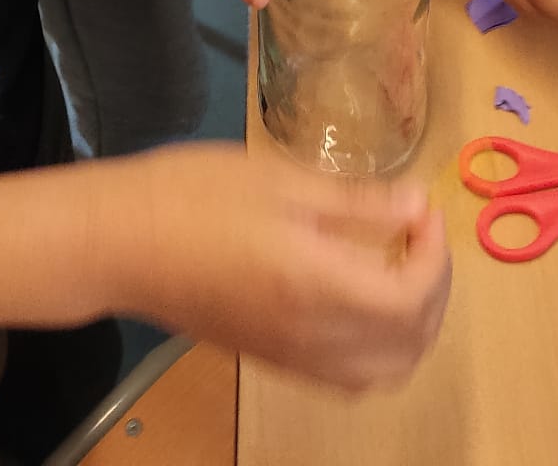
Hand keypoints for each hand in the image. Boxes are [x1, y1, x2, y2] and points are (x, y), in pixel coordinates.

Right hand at [105, 142, 451, 392]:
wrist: (121, 243)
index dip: (435, 255)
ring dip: (412, 327)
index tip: (424, 209)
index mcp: (317, 284)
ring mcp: (293, 357)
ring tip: (398, 267)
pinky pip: (351, 377)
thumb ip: (353, 201)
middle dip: (432, 289)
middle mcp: (314, 336)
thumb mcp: (277, 179)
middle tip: (418, 234)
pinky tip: (363, 300)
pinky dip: (380, 349)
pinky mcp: (273, 361)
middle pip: (410, 342)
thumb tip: (415, 204)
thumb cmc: (193, 195)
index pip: (412, 296)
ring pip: (386, 371)